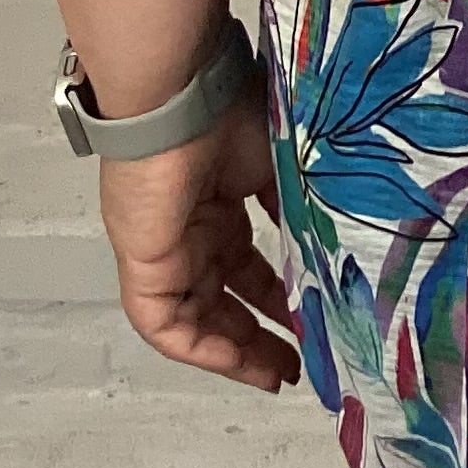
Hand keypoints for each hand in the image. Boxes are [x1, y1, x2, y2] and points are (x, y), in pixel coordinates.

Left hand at [99, 92, 302, 393]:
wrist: (180, 94)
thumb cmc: (229, 111)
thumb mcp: (279, 162)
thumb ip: (294, 206)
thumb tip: (325, 245)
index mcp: (217, 202)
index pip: (243, 263)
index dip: (275, 296)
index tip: (311, 319)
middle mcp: (189, 230)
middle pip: (221, 298)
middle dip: (259, 335)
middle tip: (298, 362)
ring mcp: (164, 249)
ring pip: (196, 318)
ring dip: (235, 350)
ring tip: (277, 373)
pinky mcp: (143, 263)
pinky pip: (166, 324)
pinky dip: (201, 349)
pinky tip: (239, 362)